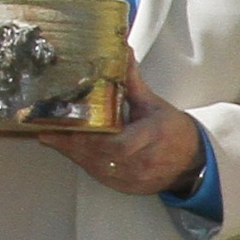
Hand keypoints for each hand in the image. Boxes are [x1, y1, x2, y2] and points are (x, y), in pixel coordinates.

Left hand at [27, 52, 206, 197]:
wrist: (192, 163)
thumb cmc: (174, 132)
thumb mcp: (154, 104)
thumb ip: (133, 81)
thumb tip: (123, 52)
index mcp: (153, 137)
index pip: (116, 143)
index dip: (88, 137)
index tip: (68, 125)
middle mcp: (142, 162)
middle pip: (98, 156)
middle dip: (71, 142)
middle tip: (47, 128)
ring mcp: (134, 178)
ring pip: (95, 167)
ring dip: (72, 152)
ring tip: (50, 136)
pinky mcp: (127, 187)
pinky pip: (98, 175)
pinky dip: (81, 161)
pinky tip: (67, 149)